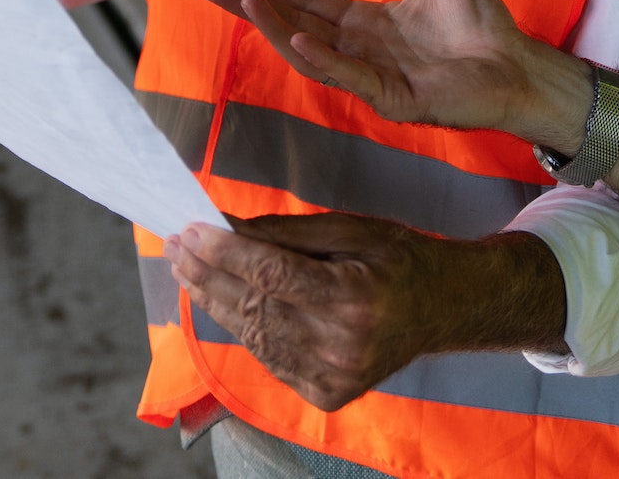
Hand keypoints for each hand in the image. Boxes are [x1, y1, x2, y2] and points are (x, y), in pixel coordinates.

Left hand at [165, 213, 564, 411]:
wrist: (441, 310)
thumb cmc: (397, 260)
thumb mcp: (351, 230)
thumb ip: (286, 233)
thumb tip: (227, 225)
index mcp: (353, 297)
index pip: (271, 273)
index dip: (225, 251)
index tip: (192, 228)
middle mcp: (342, 344)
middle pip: (254, 305)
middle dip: (208, 273)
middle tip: (177, 246)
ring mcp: (332, 376)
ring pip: (253, 335)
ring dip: (214, 301)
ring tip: (187, 270)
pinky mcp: (325, 393)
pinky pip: (268, 357)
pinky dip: (242, 327)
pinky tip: (221, 301)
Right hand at [203, 0, 591, 151]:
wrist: (517, 66)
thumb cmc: (483, 28)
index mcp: (368, 24)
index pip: (309, 3)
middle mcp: (362, 50)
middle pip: (294, 26)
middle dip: (253, 9)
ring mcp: (372, 76)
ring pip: (311, 52)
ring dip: (275, 29)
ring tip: (245, 5)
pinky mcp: (391, 98)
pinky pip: (349, 76)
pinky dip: (321, 59)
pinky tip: (295, 39)